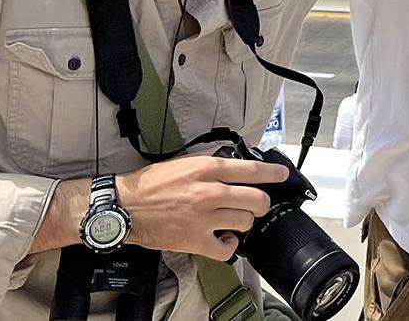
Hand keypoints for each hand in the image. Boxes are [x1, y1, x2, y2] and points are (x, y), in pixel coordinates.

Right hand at [118, 154, 289, 260]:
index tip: (282, 175)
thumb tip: (232, 160)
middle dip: (261, 203)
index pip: (251, 170)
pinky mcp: (195, 241)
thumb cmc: (152, 184)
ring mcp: (204, 218)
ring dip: (244, 222)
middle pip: (256, 200)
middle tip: (256, 204)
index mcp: (207, 169)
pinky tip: (225, 240)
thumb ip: (210, 160)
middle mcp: (210, 192)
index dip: (272, 173)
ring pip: (245, 222)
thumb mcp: (184, 161)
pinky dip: (229, 246)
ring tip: (234, 220)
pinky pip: (226, 249)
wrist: (126, 206)